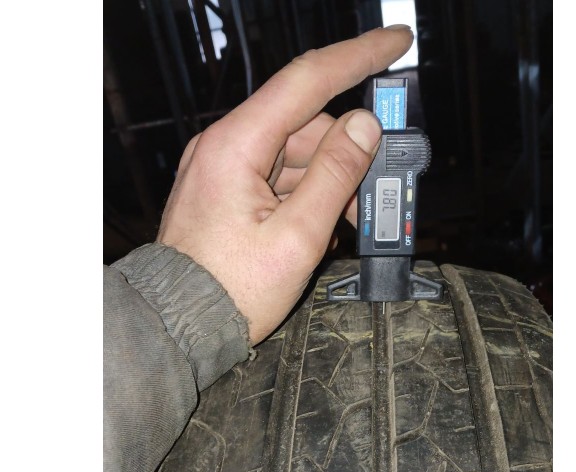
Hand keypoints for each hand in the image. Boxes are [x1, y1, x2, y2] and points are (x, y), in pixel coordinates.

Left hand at [156, 26, 413, 344]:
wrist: (179, 325)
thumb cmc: (229, 291)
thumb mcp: (296, 238)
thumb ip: (334, 176)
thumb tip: (364, 128)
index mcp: (235, 147)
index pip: (307, 80)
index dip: (359, 57)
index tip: (396, 42)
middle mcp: (225, 148)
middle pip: (306, 125)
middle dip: (347, 154)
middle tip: (373, 196)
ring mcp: (224, 170)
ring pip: (294, 154)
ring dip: (328, 182)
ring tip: (343, 227)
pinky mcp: (227, 191)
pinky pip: (277, 177)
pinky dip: (305, 195)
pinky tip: (319, 227)